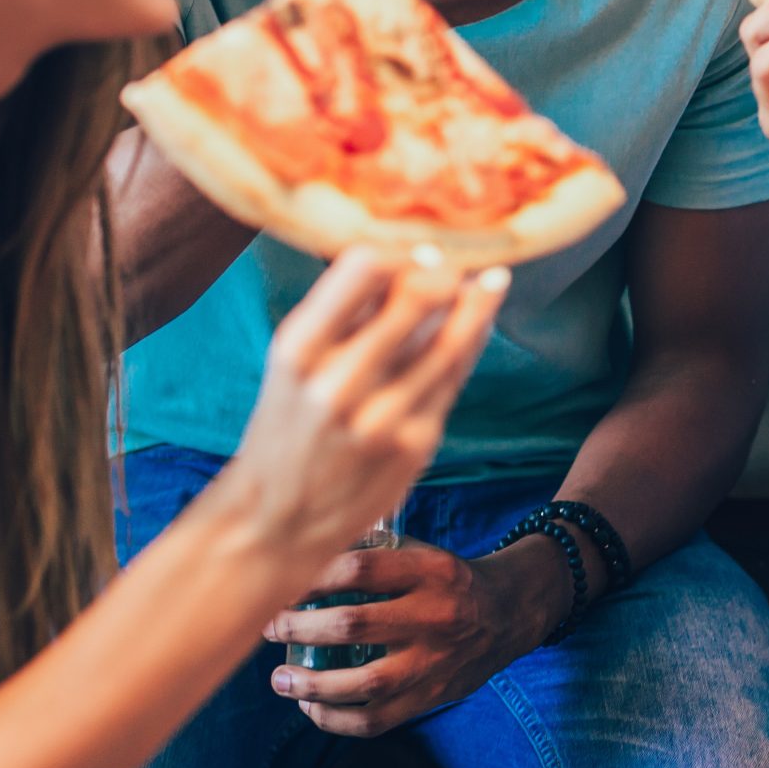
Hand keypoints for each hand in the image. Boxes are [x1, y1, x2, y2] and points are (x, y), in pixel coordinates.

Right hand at [214, 249, 506, 574]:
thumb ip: (346, 312)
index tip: (411, 247)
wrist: (276, 520)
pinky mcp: (415, 444)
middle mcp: (339, 383)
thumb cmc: (289, 424)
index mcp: (298, 350)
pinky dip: (472, 340)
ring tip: (492, 280)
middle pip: (419, 296)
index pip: (363, 267)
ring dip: (477, 302)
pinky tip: (480, 319)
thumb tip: (407, 251)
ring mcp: (382, 417)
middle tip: (453, 260)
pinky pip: (456, 376)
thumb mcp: (296, 362)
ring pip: (452, 338)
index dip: (398, 249)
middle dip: (445, 270)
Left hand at [262, 536, 561, 736]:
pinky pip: (377, 720)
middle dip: (299, 627)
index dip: (312, 577)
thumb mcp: (423, 553)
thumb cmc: (448, 580)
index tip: (280, 584)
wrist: (509, 614)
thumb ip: (373, 554)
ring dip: (312, 684)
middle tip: (269, 627)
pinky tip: (311, 708)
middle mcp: (437, 616)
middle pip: (353, 625)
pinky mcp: (433, 696)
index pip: (360, 568)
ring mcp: (436, 662)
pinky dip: (336, 720)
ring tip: (281, 678)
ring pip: (365, 684)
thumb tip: (304, 555)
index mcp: (432, 570)